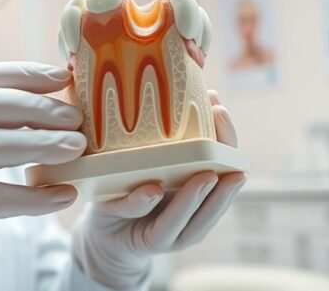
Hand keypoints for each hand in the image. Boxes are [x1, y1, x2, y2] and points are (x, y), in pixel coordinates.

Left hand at [71, 90, 246, 288]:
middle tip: (221, 133)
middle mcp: (194, 209)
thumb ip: (155, 134)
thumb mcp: (137, 158)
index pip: (222, 162)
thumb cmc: (125, 188)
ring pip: (197, 218)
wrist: (103, 234)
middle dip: (225, 163)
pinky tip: (154, 190)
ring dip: (202, 197)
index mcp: (197, 184)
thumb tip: (171, 85)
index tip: (218, 108)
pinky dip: (157, 210)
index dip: (226, 138)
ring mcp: (177, 230)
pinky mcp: (152, 242)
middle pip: (219, 190)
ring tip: (207, 174)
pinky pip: (160, 228)